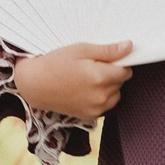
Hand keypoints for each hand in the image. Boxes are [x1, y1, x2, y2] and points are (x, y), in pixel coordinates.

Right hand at [13, 41, 133, 121]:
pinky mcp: (89, 116)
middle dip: (112, 74)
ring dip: (108, 87)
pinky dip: (100, 98)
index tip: (107, 59)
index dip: (119, 63)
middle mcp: (100, 96)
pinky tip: (85, 90)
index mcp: (100, 77)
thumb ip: (108, 51)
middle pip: (121, 83)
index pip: (126, 71)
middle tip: (92, 67)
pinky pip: (105, 106)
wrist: (35, 85)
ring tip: (89, 79)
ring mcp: (95, 108)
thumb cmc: (55, 64)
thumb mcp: (81, 50)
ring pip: (115, 95)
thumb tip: (129, 47)